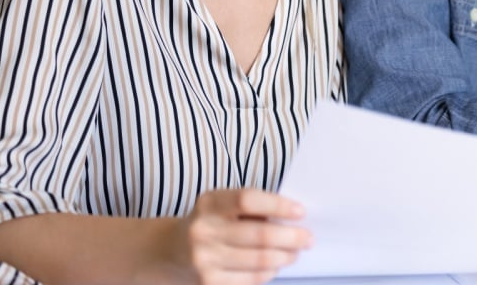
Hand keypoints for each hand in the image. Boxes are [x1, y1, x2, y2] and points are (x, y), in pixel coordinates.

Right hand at [167, 189, 311, 284]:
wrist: (169, 253)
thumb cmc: (209, 224)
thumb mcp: (221, 206)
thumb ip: (251, 209)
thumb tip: (292, 220)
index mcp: (209, 203)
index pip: (248, 200)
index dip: (278, 205)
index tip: (300, 211)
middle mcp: (203, 230)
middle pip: (259, 235)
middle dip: (292, 237)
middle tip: (308, 238)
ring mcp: (204, 260)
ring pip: (259, 260)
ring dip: (285, 257)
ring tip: (296, 252)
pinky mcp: (208, 283)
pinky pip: (250, 279)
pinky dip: (269, 272)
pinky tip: (276, 266)